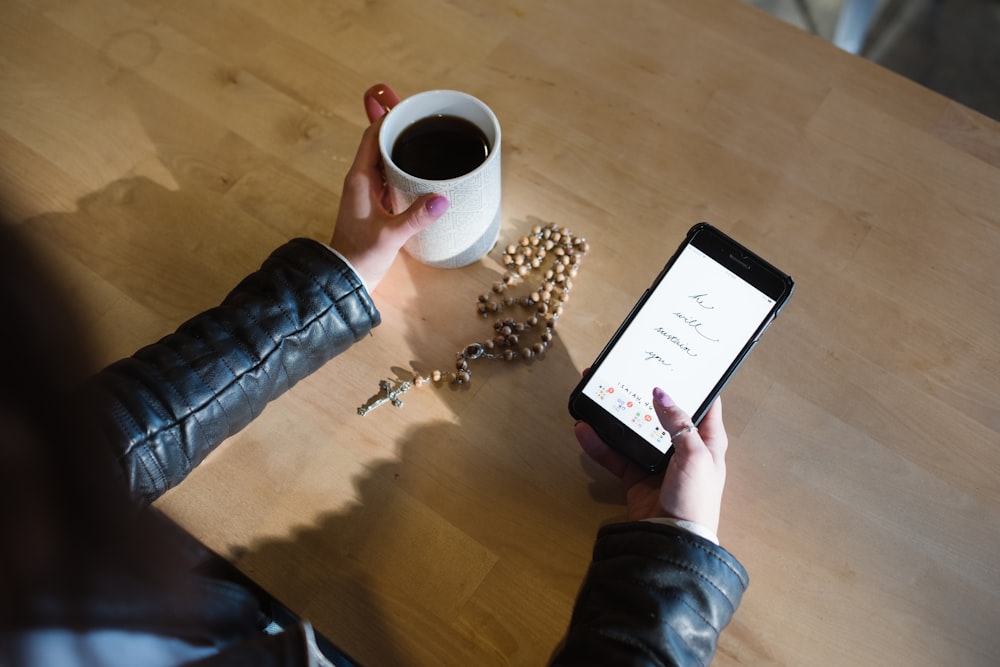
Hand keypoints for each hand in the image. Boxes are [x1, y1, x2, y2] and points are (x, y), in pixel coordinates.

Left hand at [329, 84, 449, 289]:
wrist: (346, 280)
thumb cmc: (361, 257)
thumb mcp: (391, 236)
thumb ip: (416, 216)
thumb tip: (443, 199)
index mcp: (359, 180)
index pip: (372, 136)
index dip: (389, 118)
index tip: (411, 107)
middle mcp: (362, 181)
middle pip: (379, 143)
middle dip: (400, 129)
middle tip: (425, 116)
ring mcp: (368, 192)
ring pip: (385, 160)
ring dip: (402, 148)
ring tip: (428, 136)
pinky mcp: (376, 204)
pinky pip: (390, 177)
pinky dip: (404, 167)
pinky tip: (422, 169)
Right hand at [575, 387, 727, 534]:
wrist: (672, 542)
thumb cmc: (694, 498)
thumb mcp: (694, 455)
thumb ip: (677, 423)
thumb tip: (660, 393)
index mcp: (707, 441)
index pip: (705, 405)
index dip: (695, 383)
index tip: (678, 363)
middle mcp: (683, 448)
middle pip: (661, 414)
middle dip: (643, 394)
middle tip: (625, 372)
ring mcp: (657, 463)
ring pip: (633, 432)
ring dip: (615, 416)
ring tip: (598, 396)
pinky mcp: (635, 477)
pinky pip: (615, 455)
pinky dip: (599, 444)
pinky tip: (584, 430)